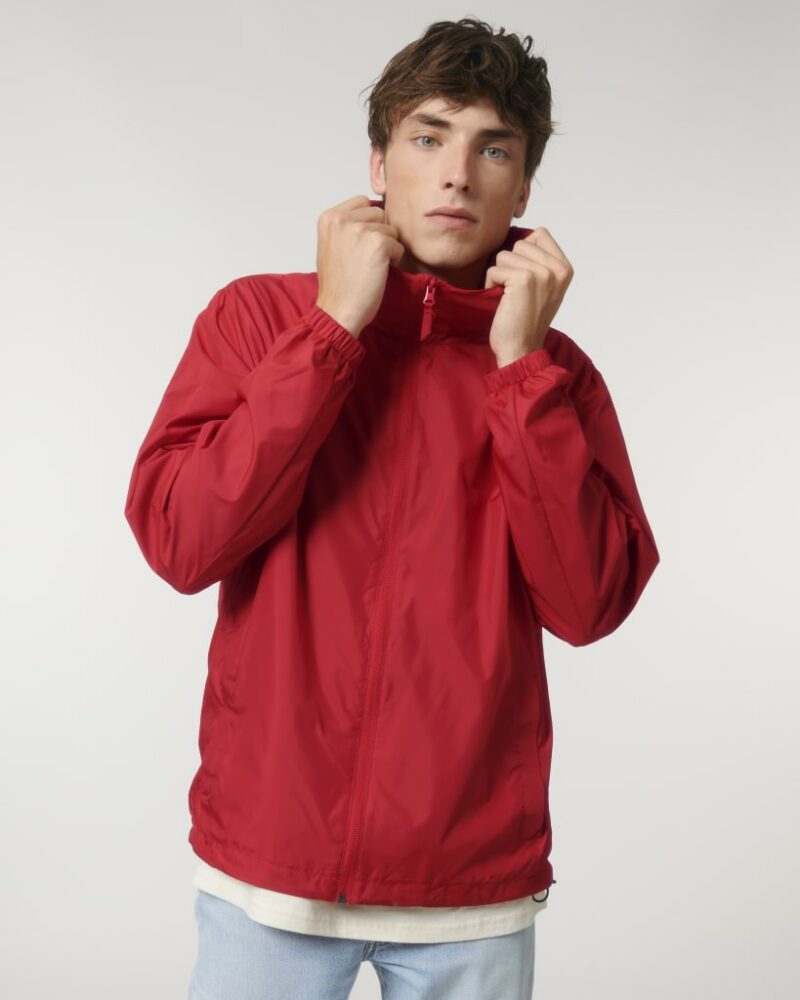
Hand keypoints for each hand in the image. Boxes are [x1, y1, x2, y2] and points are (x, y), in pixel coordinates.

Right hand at [315, 195, 404, 337]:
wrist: (338, 311)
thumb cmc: (338, 285)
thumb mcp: (331, 245)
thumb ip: (346, 227)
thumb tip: (374, 214)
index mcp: (329, 217)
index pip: (362, 201)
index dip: (368, 222)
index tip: (362, 243)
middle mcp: (342, 219)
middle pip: (378, 212)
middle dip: (379, 232)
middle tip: (367, 257)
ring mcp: (360, 230)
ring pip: (390, 228)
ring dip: (387, 247)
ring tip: (370, 266)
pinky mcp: (378, 243)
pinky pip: (399, 245)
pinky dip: (394, 260)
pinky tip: (378, 273)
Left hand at [484, 227, 573, 363]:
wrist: (522, 349)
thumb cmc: (526, 320)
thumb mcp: (543, 287)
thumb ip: (540, 261)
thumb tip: (521, 235)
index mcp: (565, 268)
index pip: (539, 234)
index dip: (523, 251)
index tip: (523, 277)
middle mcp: (558, 269)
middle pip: (519, 243)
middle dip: (509, 266)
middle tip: (515, 291)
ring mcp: (543, 273)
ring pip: (504, 255)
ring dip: (499, 276)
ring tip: (509, 296)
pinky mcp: (524, 280)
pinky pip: (495, 269)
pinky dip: (491, 284)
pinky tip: (501, 301)